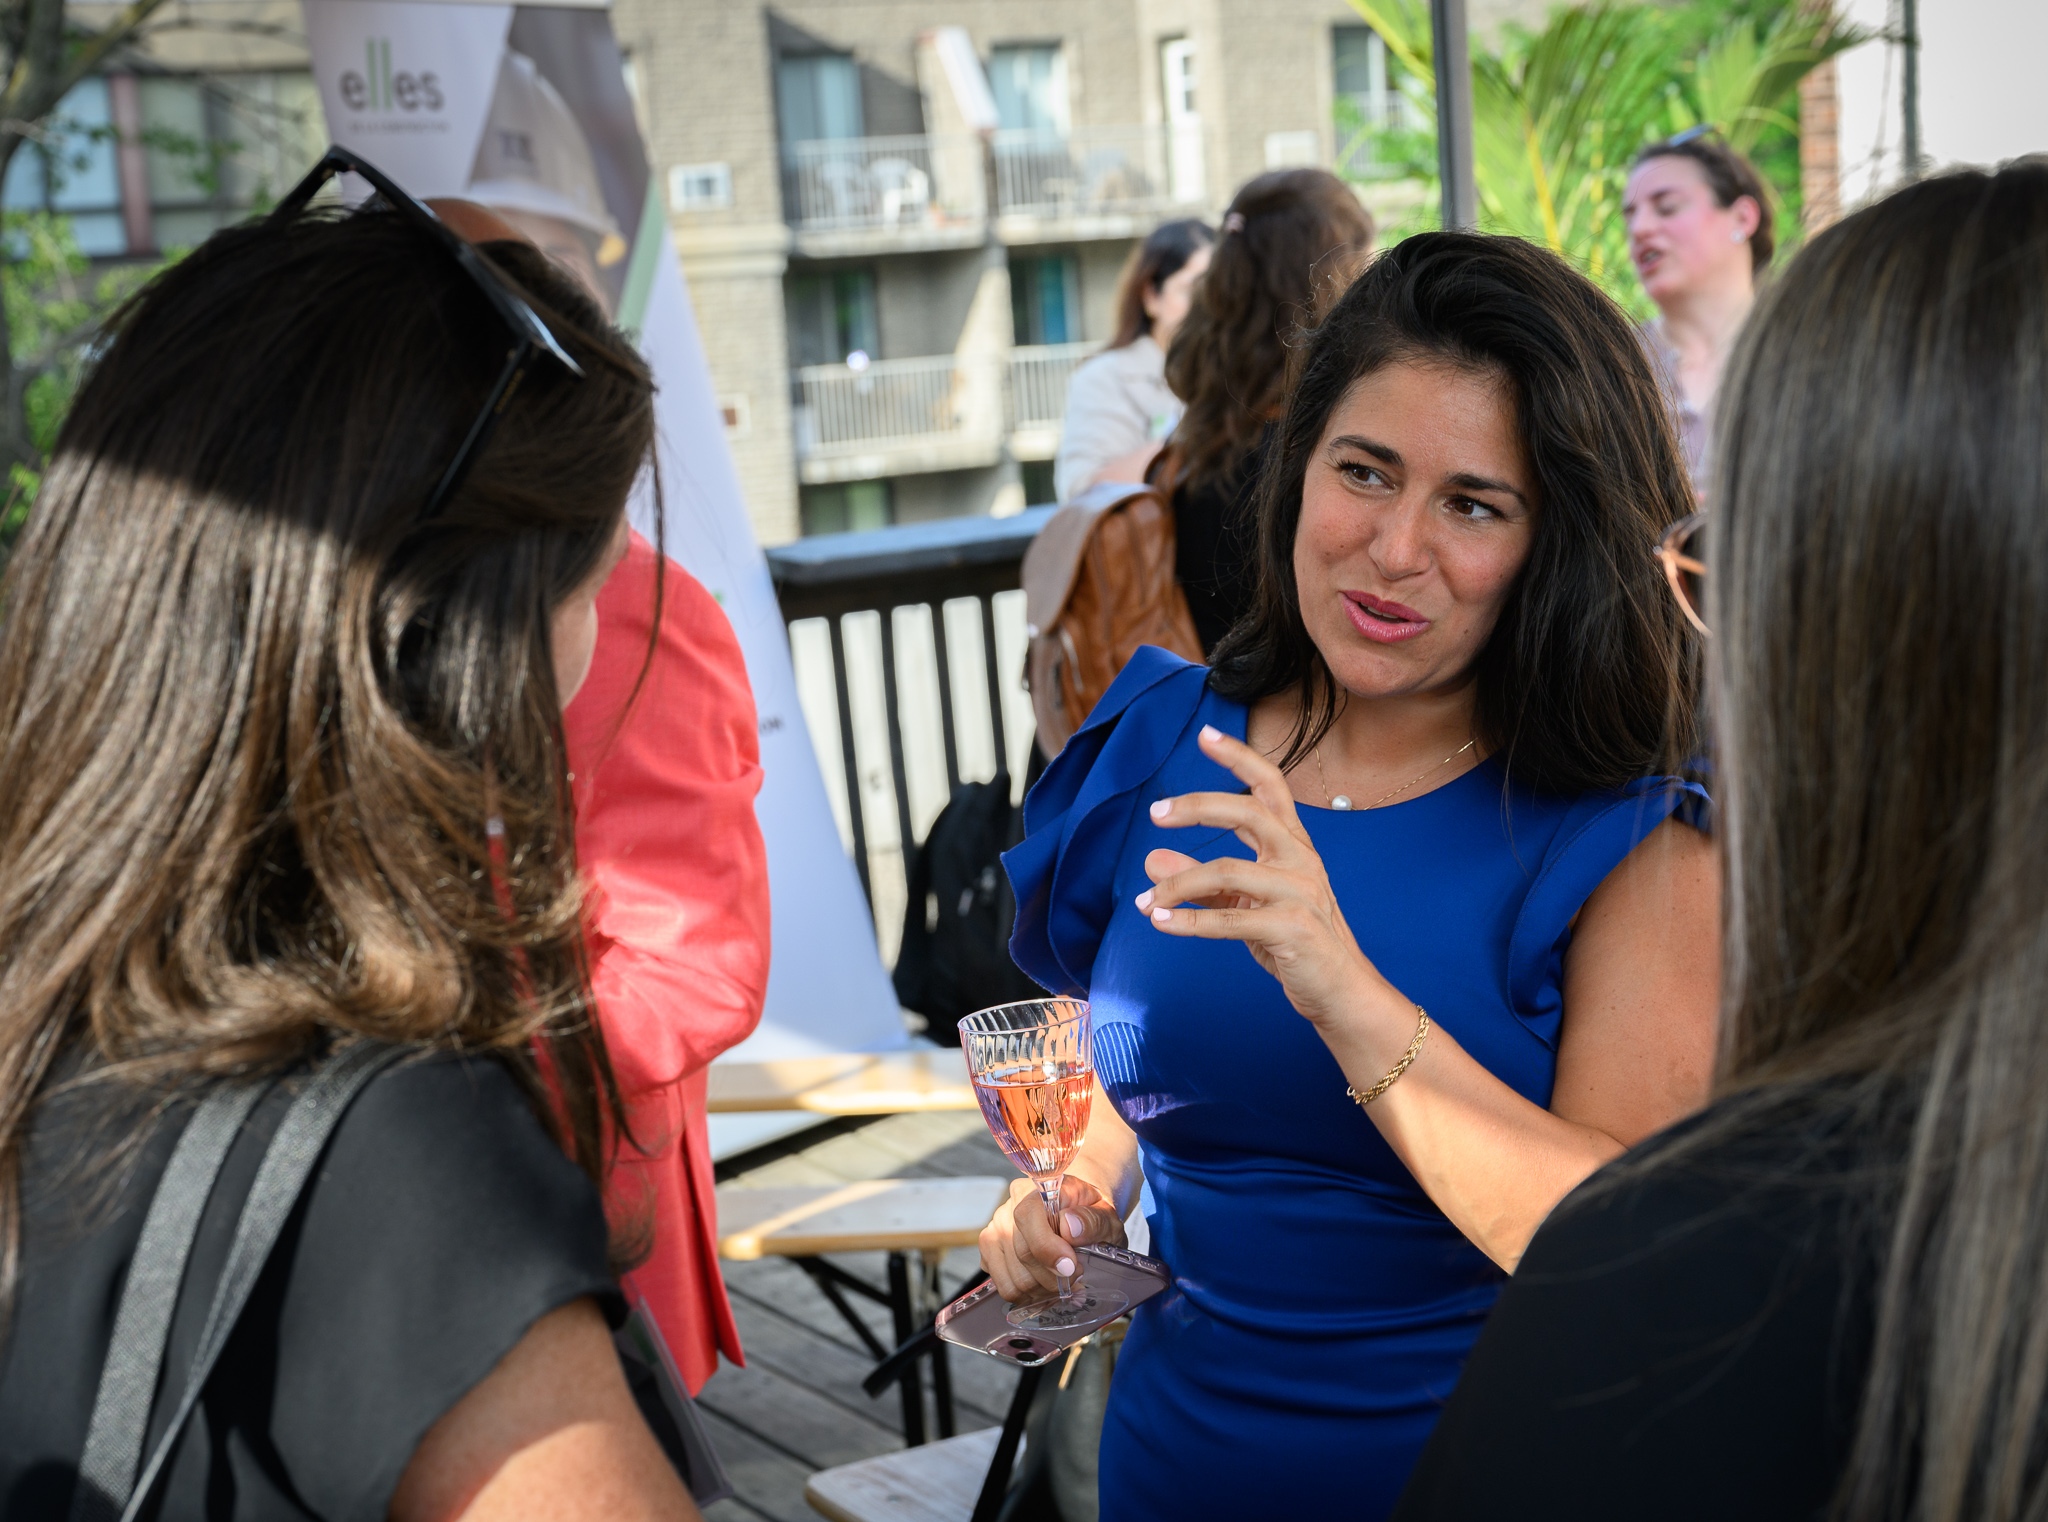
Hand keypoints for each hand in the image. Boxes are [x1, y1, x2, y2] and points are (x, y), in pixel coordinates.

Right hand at [978, 1175, 1125, 1301]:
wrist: (1079, 1214)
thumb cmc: (1091, 1214)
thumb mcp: (1106, 1215)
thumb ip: (1093, 1220)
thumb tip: (1070, 1227)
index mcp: (1040, 1189)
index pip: (1028, 1215)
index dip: (1047, 1247)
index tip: (1071, 1266)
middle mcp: (1011, 1205)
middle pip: (1022, 1253)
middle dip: (1054, 1275)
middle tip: (1076, 1275)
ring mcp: (996, 1229)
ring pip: (1013, 1277)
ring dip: (1043, 1289)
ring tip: (1062, 1281)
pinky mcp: (991, 1252)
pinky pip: (1005, 1286)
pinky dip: (1029, 1295)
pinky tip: (1046, 1285)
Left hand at [1135, 724, 1407, 1039]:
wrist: (1340, 991)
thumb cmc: (1293, 943)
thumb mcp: (1243, 905)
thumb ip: (1200, 882)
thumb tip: (1151, 860)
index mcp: (1292, 846)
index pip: (1269, 787)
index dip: (1239, 758)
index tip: (1205, 735)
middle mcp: (1300, 860)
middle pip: (1248, 812)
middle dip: (1199, 806)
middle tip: (1157, 812)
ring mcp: (1300, 892)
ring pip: (1227, 870)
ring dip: (1177, 885)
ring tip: (1145, 902)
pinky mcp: (1293, 928)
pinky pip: (1230, 919)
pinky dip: (1190, 921)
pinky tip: (1161, 923)